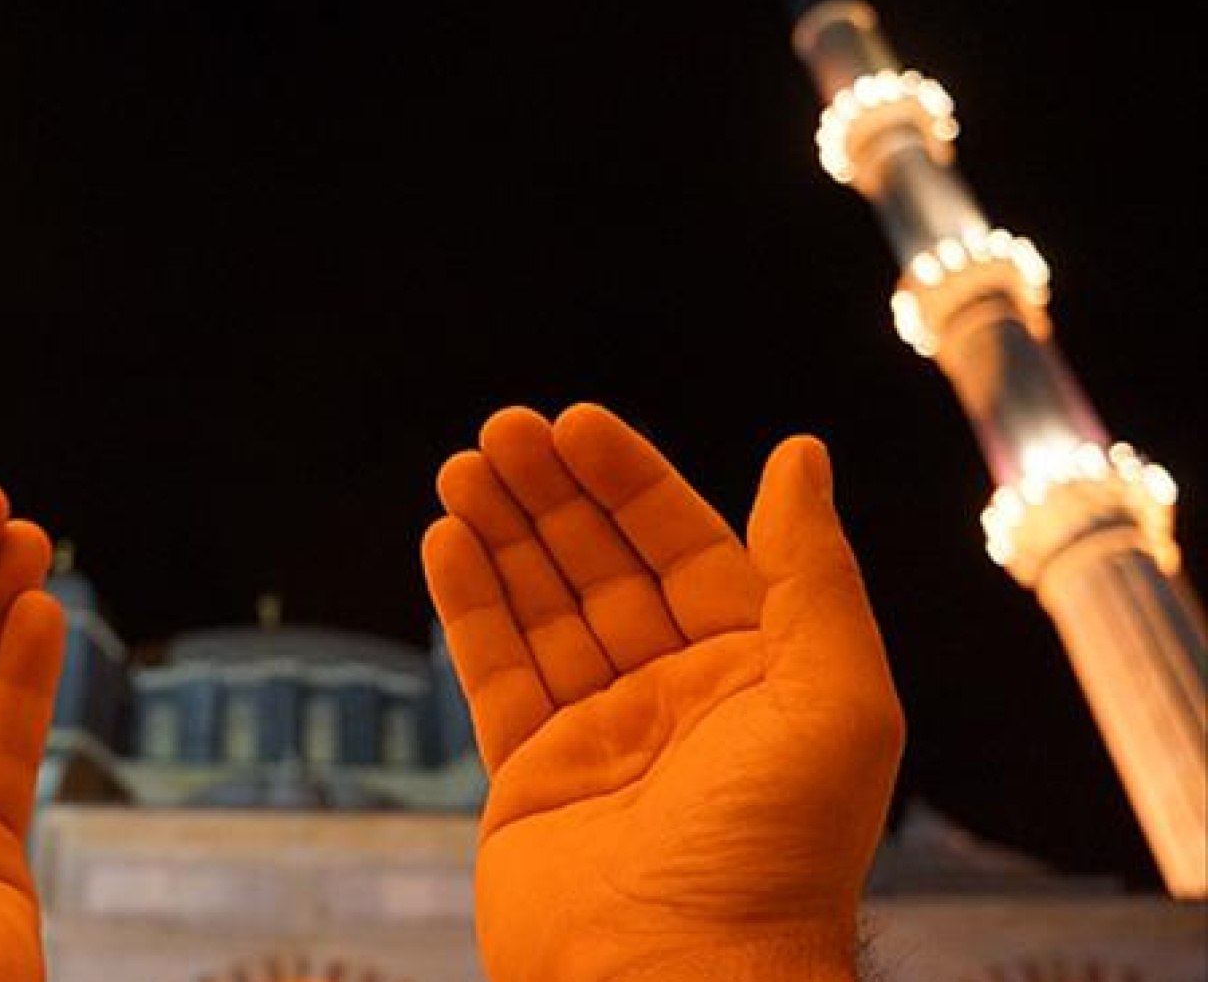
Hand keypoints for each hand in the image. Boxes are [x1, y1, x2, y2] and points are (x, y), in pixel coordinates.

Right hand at [422, 405, 902, 981]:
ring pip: (542, 610)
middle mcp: (676, 699)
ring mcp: (600, 738)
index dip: (632, 483)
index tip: (576, 423)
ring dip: (502, 535)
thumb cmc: (776, 854)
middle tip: (500, 430)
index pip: (687, 550)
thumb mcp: (832, 698)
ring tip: (462, 468)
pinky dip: (468, 607)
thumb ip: (812, 573)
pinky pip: (495, 675)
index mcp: (755, 676)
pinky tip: (445, 542)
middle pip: (603, 568)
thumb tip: (801, 456)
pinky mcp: (531, 779)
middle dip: (552, 496)